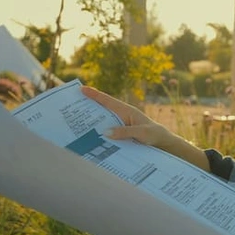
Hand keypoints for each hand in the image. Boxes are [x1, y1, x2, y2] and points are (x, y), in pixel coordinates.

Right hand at [81, 86, 206, 167]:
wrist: (165, 146)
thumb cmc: (156, 136)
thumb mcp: (142, 134)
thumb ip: (125, 132)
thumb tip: (105, 132)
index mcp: (127, 111)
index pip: (108, 101)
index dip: (95, 95)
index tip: (81, 89)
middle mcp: (122, 117)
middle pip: (102, 110)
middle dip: (87, 107)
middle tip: (70, 106)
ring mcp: (121, 126)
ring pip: (102, 122)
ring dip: (90, 122)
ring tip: (73, 123)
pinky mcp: (121, 135)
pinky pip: (106, 133)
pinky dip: (97, 134)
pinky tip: (87, 139)